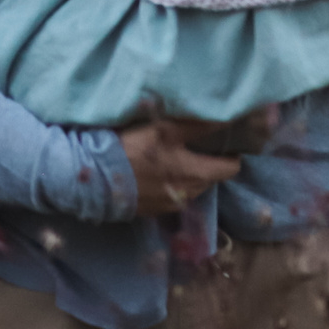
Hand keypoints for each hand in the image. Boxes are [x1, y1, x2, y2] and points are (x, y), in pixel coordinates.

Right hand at [117, 116, 249, 216]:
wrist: (97, 179)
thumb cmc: (133, 150)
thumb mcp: (164, 130)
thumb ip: (196, 126)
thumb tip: (224, 118)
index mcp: (197, 174)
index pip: (231, 168)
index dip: (231, 154)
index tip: (224, 143)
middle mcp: (190, 194)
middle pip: (211, 179)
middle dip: (209, 164)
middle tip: (197, 147)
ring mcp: (172, 205)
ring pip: (193, 189)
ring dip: (189, 175)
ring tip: (176, 159)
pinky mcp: (154, 211)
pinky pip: (174, 196)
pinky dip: (172, 185)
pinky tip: (158, 174)